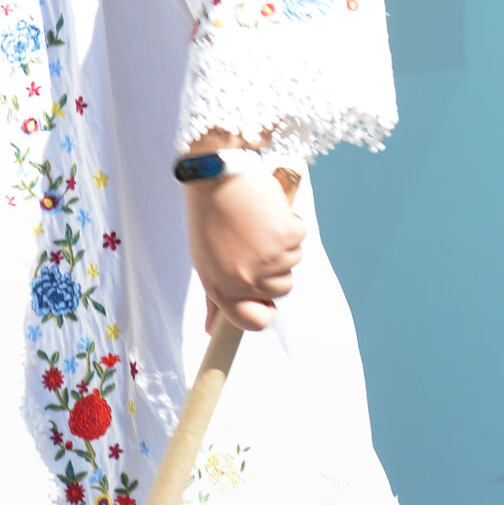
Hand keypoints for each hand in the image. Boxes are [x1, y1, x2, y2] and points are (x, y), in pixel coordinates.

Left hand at [185, 153, 303, 332]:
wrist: (216, 175)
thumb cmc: (210, 217)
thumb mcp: (204, 260)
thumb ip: (214, 297)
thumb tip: (209, 329)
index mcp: (220, 287)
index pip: (252, 322)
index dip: (263, 312)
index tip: (265, 300)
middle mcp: (244, 279)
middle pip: (281, 289)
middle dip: (274, 266)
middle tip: (251, 239)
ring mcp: (267, 259)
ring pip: (293, 261)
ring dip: (281, 241)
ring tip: (255, 221)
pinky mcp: (285, 236)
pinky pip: (300, 236)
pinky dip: (289, 221)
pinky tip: (267, 209)